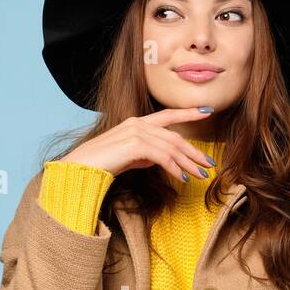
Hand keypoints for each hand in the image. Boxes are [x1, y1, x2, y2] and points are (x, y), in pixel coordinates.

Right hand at [60, 107, 218, 183]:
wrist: (80, 168)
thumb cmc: (101, 164)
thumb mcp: (128, 156)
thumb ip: (144, 153)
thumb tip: (162, 159)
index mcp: (136, 122)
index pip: (168, 115)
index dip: (188, 113)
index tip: (207, 112)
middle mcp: (138, 123)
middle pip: (174, 136)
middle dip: (194, 151)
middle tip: (209, 164)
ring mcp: (136, 132)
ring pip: (171, 147)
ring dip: (188, 163)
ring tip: (200, 176)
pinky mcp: (134, 145)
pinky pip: (163, 157)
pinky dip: (175, 168)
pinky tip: (182, 178)